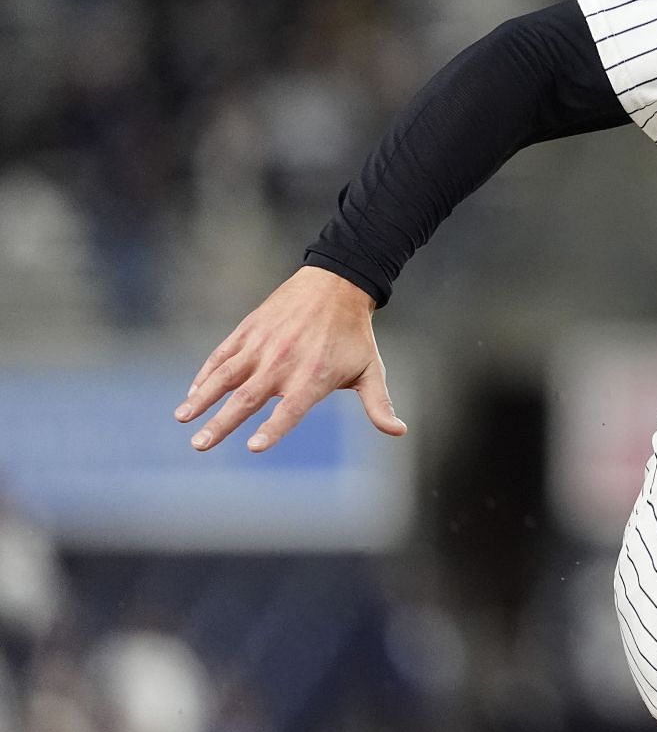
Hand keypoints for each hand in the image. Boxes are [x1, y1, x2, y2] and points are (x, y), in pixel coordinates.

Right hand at [174, 266, 406, 452]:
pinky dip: (205, 374)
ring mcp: (261, 346)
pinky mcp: (248, 331)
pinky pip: (221, 356)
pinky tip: (193, 392)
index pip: (290, 410)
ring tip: (183, 419)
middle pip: (247, 399)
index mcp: (312, 377)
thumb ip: (378, 404)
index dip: (273, 429)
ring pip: (225, 376)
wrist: (336, 285)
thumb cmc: (354, 335)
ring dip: (201, 399)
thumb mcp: (371, 370)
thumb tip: (399, 432)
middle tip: (199, 446)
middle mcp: (283, 363)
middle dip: (221, 424)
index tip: (254, 447)